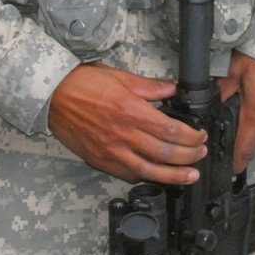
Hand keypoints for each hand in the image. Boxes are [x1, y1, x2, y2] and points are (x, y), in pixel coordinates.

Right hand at [48, 63, 206, 184]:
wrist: (54, 96)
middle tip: (200, 154)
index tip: (200, 136)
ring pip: (147, 171)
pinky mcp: (99, 161)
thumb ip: (151, 87)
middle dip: (188, 157)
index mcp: (131, 111)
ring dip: (172, 176)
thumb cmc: (85, 83)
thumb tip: (173, 89)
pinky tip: (157, 176)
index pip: (171, 131)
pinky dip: (145, 177)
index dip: (191, 136)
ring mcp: (110, 151)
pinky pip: (126, 175)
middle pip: (164, 153)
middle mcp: (122, 135)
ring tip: (189, 176)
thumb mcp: (122, 77)